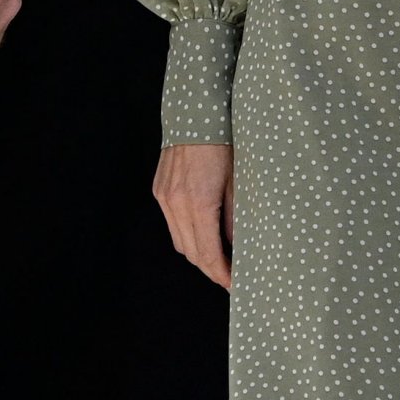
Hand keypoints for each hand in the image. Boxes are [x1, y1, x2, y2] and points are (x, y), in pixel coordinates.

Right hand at [154, 143, 234, 290]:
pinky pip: (173, 224)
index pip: (209, 255)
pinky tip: (204, 235)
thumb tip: (240, 247)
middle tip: (231, 277)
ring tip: (220, 260)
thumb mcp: (239, 182)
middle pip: (192, 254)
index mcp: (199, 204)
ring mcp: (164, 198)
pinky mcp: (159, 190)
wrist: (196, 114)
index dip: (222, 275)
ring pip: (180, 242)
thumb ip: (237, 218)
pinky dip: (188, 236)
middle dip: (212, 270)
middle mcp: (176, 204)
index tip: (236, 285)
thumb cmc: (225, 143)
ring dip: (199, 255)